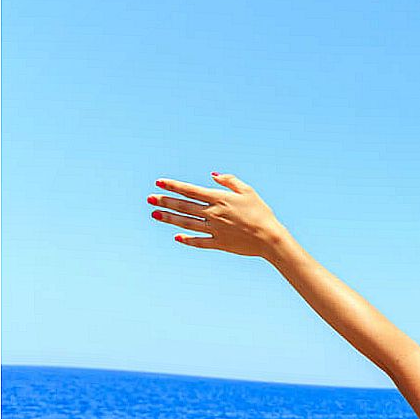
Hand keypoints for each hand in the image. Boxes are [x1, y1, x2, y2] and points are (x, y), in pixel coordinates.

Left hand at [147, 172, 289, 258]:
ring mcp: (214, 230)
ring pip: (186, 223)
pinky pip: (199, 241)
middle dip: (165, 201)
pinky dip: (187, 240)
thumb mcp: (248, 191)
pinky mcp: (219, 243)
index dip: (173, 186)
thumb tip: (213, 175)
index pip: (191, 190)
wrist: (270, 238)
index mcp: (220, 199)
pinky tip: (176, 237)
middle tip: (149, 198)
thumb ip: (230, 181)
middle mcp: (213, 214)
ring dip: (169, 218)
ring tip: (155, 214)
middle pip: (184, 206)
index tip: (159, 182)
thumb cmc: (262, 213)